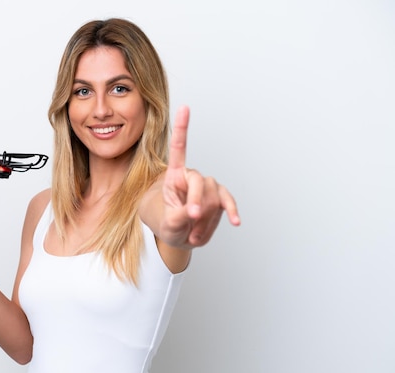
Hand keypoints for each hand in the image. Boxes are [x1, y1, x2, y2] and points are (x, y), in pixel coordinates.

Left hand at [162, 106, 239, 247]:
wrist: (181, 236)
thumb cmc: (169, 225)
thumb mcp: (167, 224)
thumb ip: (177, 217)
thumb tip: (192, 212)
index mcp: (174, 177)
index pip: (179, 149)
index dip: (182, 128)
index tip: (185, 108)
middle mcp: (192, 177)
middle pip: (200, 182)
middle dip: (197, 201)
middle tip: (191, 217)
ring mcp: (208, 187)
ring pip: (213, 196)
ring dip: (205, 218)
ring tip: (193, 233)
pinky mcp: (220, 198)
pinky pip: (227, 202)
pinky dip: (231, 211)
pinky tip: (235, 221)